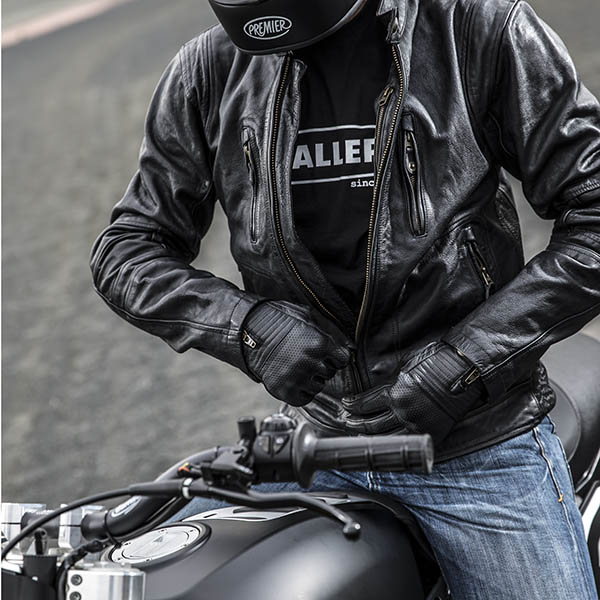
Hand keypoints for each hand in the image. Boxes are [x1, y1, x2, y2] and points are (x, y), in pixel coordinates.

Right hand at [241, 300, 351, 406]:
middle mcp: (311, 363)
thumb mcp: (307, 317)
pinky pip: (305, 398)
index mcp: (320, 343)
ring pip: (318, 387)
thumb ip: (331, 332)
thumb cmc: (278, 321)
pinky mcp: (286, 392)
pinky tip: (290, 376)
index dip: (334, 355)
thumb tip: (350, 348)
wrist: (248, 333)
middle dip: (321, 365)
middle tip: (303, 355)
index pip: (343, 360)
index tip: (325, 352)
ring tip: (294, 365)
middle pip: (330, 373)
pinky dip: (300, 390)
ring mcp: (297, 379)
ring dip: (311, 379)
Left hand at [342, 342, 484, 442]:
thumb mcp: (406, 365)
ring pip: (385, 437)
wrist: (465, 373)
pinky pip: (406, 442)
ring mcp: (417, 426)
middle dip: (354, 423)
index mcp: (395, 394)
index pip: (365, 404)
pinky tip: (383, 441)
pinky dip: (391, 442)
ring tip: (359, 433)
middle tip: (345, 421)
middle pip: (371, 424)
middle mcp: (403, 413)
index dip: (352, 405)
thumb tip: (377, 384)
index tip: (345, 404)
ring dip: (368, 435)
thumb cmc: (436, 363)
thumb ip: (391, 379)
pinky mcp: (430, 435)